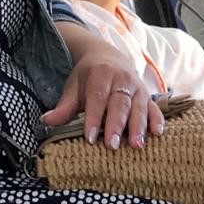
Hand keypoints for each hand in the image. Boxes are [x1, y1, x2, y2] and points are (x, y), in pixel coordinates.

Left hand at [43, 46, 163, 148]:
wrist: (108, 57)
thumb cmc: (88, 76)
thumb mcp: (74, 85)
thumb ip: (64, 105)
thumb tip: (46, 121)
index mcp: (101, 74)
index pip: (97, 97)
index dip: (93, 118)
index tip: (90, 137)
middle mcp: (122, 79)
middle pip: (120, 104)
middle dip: (116, 125)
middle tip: (112, 146)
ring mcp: (138, 87)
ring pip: (139, 107)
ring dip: (138, 127)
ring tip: (136, 145)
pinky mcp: (148, 95)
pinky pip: (154, 108)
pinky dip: (157, 120)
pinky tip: (157, 134)